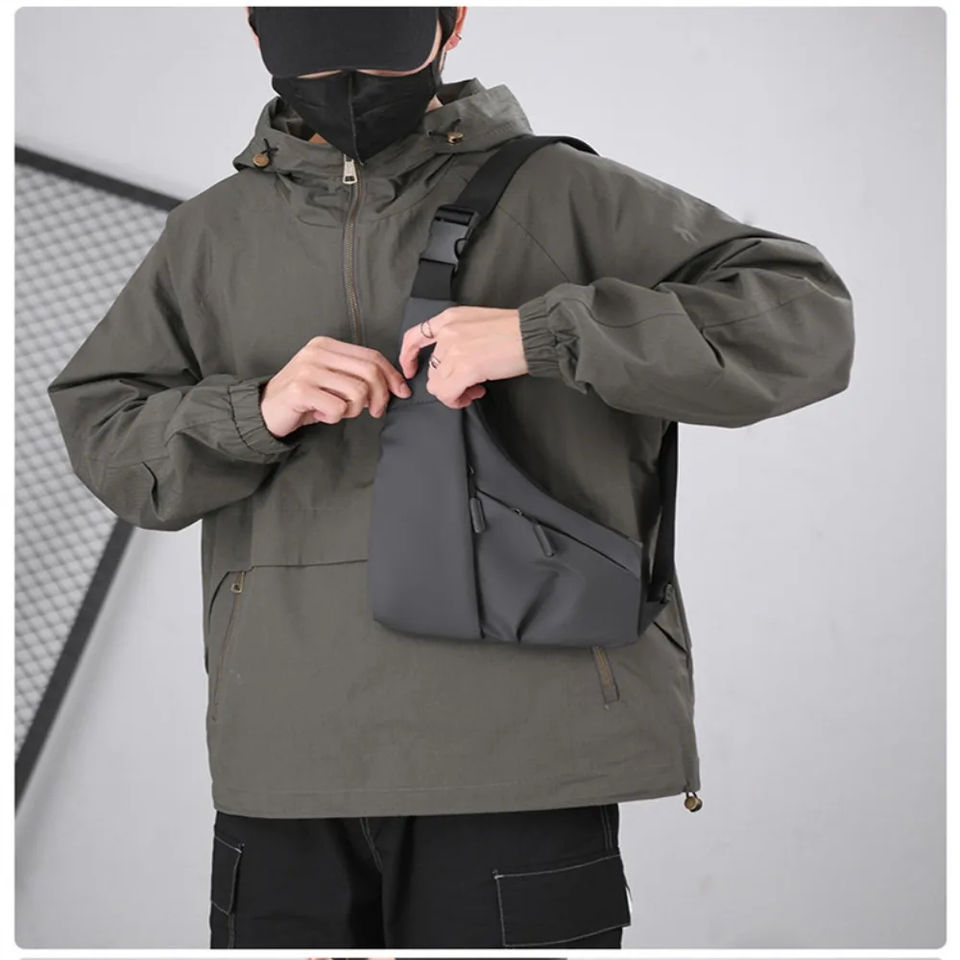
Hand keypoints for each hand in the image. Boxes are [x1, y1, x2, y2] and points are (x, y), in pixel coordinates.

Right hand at [260, 336, 410, 436]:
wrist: (265, 410)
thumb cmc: (305, 398)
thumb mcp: (332, 380)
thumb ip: (357, 376)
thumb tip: (396, 386)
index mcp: (327, 345)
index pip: (372, 356)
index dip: (392, 376)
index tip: (402, 393)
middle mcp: (317, 352)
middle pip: (370, 372)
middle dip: (380, 396)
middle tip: (375, 412)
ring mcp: (308, 369)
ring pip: (357, 392)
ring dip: (354, 409)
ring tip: (338, 411)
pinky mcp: (301, 390)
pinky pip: (338, 408)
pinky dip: (335, 417)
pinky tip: (321, 415)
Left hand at [397, 305, 527, 408]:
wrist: (533, 333)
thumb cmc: (513, 330)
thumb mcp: (475, 321)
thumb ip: (456, 336)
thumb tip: (450, 363)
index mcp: (449, 318)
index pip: (414, 337)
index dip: (409, 358)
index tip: (412, 371)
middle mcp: (448, 332)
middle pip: (430, 370)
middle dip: (447, 381)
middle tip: (468, 385)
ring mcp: (455, 350)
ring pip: (437, 385)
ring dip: (454, 392)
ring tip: (474, 389)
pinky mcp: (466, 368)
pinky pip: (447, 394)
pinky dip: (456, 400)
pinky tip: (472, 394)